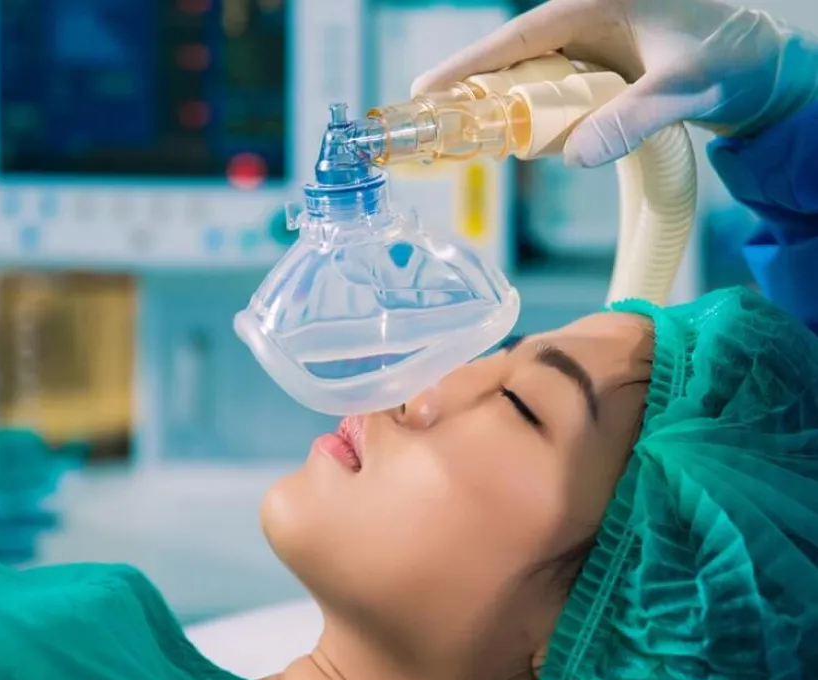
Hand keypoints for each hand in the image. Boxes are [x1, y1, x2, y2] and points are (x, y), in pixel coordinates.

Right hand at [411, 0, 817, 166]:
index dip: (468, 64)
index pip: (517, 36)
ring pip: (531, 82)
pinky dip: (536, 122)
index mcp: (595, 3)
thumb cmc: (731, 56)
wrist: (761, 70)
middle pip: (513, 60)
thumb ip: (632, 118)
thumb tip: (575, 156)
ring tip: (477, 142)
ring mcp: (591, 51)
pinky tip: (526, 144)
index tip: (427, 89)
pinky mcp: (599, 76)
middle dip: (477, 94)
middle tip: (442, 128)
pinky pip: (555, 99)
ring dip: (505, 113)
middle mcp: (585, 23)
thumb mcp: (682, 85)